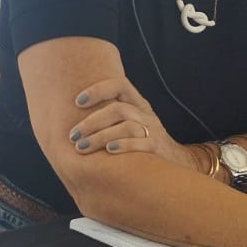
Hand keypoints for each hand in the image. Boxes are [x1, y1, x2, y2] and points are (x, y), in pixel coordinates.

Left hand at [70, 77, 203, 172]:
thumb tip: (70, 112)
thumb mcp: (129, 123)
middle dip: (91, 122)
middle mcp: (145, 114)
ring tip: (81, 148)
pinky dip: (123, 146)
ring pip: (126, 126)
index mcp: (137, 104)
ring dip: (100, 137)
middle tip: (73, 136)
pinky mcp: (157, 148)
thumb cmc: (141, 142)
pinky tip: (108, 151)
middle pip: (117, 109)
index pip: (119, 84)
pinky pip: (141, 143)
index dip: (98, 90)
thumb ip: (109, 116)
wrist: (176, 161)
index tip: (77, 102)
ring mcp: (153, 130)